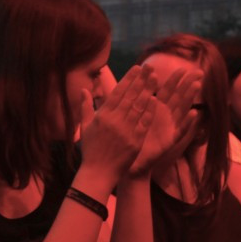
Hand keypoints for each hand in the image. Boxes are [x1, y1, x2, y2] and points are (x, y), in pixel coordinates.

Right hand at [78, 65, 156, 184]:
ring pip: (139, 107)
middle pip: (130, 96)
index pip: (117, 93)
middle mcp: (115, 121)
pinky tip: (156, 100)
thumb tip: (84, 89)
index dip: (128, 79)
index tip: (137, 68)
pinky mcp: (135, 141)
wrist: (98, 173)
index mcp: (102, 116)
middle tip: (149, 68)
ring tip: (155, 79)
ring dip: (148, 91)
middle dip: (140, 80)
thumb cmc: (91, 150)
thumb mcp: (84, 127)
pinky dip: (150, 111)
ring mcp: (126, 131)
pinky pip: (144, 123)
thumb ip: (86, 107)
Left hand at [128, 66, 202, 175]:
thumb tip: (124, 81)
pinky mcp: (169, 141)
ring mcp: (168, 128)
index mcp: (153, 109)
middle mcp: (163, 116)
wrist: (127, 163)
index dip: (173, 79)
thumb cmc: (126, 139)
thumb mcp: (125, 116)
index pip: (165, 90)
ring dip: (189, 97)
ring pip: (181, 109)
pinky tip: (195, 113)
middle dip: (186, 83)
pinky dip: (188, 122)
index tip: (182, 67)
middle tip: (197, 71)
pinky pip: (180, 130)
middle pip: (177, 96)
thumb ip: (127, 100)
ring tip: (197, 85)